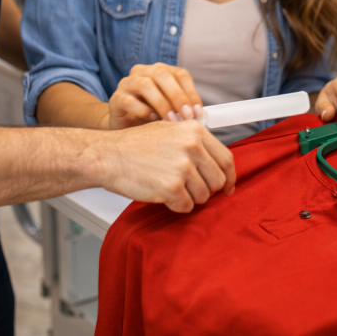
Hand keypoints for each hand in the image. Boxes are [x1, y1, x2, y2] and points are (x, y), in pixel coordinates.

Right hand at [96, 119, 235, 212]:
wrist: (107, 155)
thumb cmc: (134, 146)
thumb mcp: (170, 131)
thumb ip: (195, 143)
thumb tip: (216, 163)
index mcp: (194, 131)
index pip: (226, 159)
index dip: (229, 177)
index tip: (228, 188)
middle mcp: (192, 147)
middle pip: (218, 180)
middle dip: (205, 189)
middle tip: (187, 188)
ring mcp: (183, 167)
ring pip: (203, 196)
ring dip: (189, 197)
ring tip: (169, 186)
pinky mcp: (172, 187)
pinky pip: (186, 206)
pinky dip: (176, 205)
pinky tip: (162, 194)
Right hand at [108, 63, 203, 129]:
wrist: (125, 128)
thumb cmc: (151, 117)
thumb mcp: (171, 110)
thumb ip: (183, 108)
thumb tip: (200, 115)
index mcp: (160, 71)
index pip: (180, 74)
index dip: (191, 92)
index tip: (198, 112)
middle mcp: (142, 72)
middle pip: (162, 74)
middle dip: (177, 95)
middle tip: (187, 115)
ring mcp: (127, 84)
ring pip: (145, 84)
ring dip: (161, 103)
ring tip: (171, 120)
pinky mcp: (115, 99)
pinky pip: (128, 100)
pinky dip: (142, 110)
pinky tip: (152, 119)